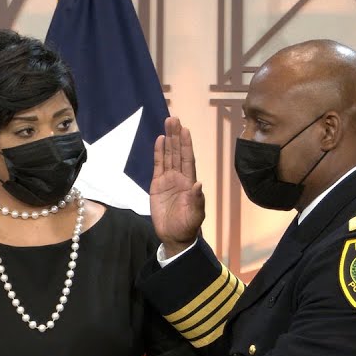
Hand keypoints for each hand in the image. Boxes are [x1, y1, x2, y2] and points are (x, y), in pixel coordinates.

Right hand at [150, 117, 205, 255]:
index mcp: (190, 182)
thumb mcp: (195, 215)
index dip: (186, 144)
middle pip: (177, 152)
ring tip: (168, 123)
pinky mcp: (157, 185)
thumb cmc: (188, 226)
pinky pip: (158, 166)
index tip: (185, 130)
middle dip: (176, 135)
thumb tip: (198, 184)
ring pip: (168, 155)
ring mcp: (168, 180)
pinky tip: (159, 140)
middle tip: (174, 118)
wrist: (174, 236)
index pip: (188, 159)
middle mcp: (180, 177)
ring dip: (168, 140)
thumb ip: (197, 200)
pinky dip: (159, 153)